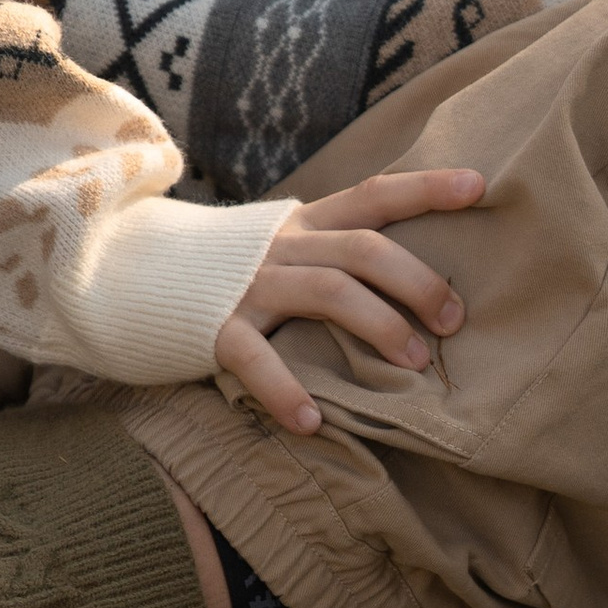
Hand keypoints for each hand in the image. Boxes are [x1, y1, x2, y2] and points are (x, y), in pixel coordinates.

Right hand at [213, 166, 485, 434]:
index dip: (425, 188)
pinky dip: (284, 390)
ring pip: (326, 291)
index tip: (479, 185)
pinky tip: (310, 422)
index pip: (372, 195)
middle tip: (456, 322)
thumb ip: (332, 253)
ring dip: (379, 326)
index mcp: (303, 225)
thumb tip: (413, 280)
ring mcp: (248, 285)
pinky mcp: (214, 326)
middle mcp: (280, 247)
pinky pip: (255, 357)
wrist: (128, 275)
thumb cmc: (225, 273)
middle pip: (362, 249)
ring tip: (416, 366)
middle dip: (418, 282)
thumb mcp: (279, 248)